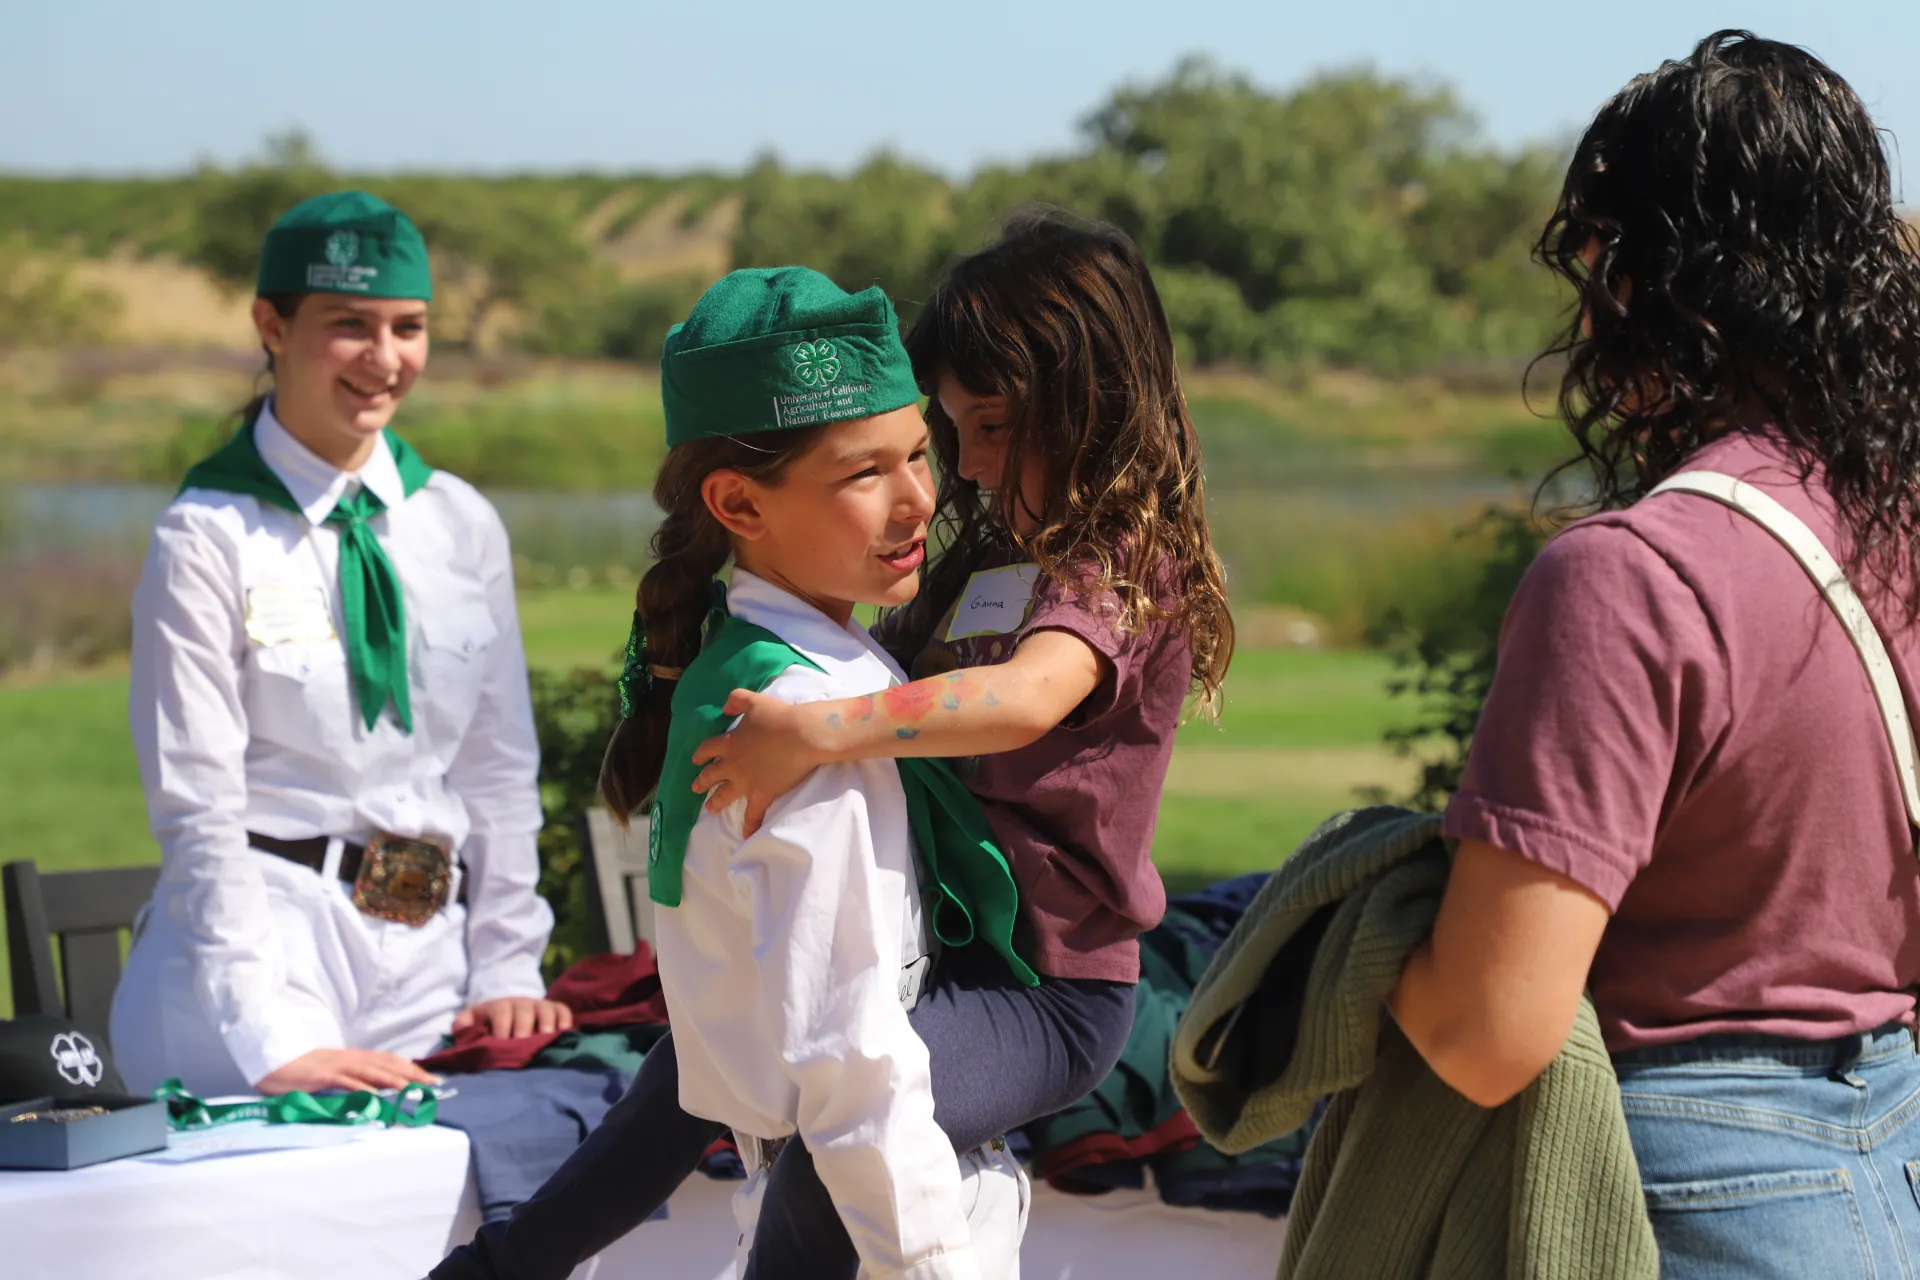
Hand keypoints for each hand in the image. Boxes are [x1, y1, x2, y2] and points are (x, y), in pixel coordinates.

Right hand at [254, 1048, 440, 1094]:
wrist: (274, 1063)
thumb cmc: (303, 1072)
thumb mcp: (332, 1075)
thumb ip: (352, 1080)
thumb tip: (374, 1092)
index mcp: (354, 1057)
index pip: (389, 1061)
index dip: (411, 1068)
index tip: (430, 1079)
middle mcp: (350, 1058)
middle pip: (387, 1064)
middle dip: (412, 1074)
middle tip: (433, 1085)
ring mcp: (337, 1066)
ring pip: (372, 1071)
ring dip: (394, 1080)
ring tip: (414, 1090)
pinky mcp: (323, 1076)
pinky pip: (347, 1082)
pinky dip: (363, 1088)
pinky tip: (376, 1095)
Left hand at [452, 997, 573, 1039]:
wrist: (509, 1004)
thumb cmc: (490, 1020)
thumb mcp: (472, 1018)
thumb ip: (463, 1024)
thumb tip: (461, 1030)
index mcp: (500, 1006)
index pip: (502, 1014)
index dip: (502, 1028)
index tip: (501, 1044)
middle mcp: (522, 1003)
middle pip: (525, 1012)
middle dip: (524, 1027)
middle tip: (524, 1043)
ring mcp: (540, 1005)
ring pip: (546, 1009)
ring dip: (547, 1022)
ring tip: (547, 1036)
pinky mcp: (554, 1008)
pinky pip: (563, 1010)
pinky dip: (565, 1019)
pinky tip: (566, 1031)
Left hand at [690, 689, 830, 835]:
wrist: (801, 735)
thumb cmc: (779, 717)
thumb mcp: (754, 700)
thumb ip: (735, 700)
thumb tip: (724, 707)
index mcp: (729, 742)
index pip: (707, 749)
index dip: (700, 754)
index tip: (696, 760)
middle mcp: (733, 765)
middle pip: (711, 775)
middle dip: (702, 781)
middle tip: (695, 787)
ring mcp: (746, 782)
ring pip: (725, 795)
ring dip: (716, 802)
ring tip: (710, 808)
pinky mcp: (763, 793)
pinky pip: (754, 813)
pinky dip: (750, 825)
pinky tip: (746, 835)